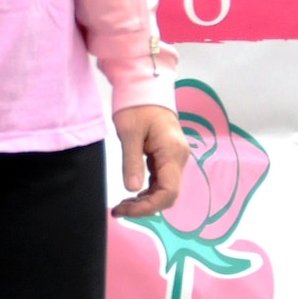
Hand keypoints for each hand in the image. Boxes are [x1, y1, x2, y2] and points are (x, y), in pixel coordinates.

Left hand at [111, 105, 188, 220]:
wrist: (146, 88)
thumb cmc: (137, 106)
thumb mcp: (129, 132)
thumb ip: (131, 161)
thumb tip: (132, 189)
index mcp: (171, 152)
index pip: (168, 192)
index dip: (149, 207)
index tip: (125, 210)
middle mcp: (178, 158)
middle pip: (168, 195)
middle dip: (145, 207)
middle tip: (119, 210)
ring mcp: (174, 159)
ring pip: (165, 191)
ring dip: (145, 202)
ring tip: (122, 205)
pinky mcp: (168, 158)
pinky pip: (161, 182)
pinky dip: (148, 192)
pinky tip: (132, 195)